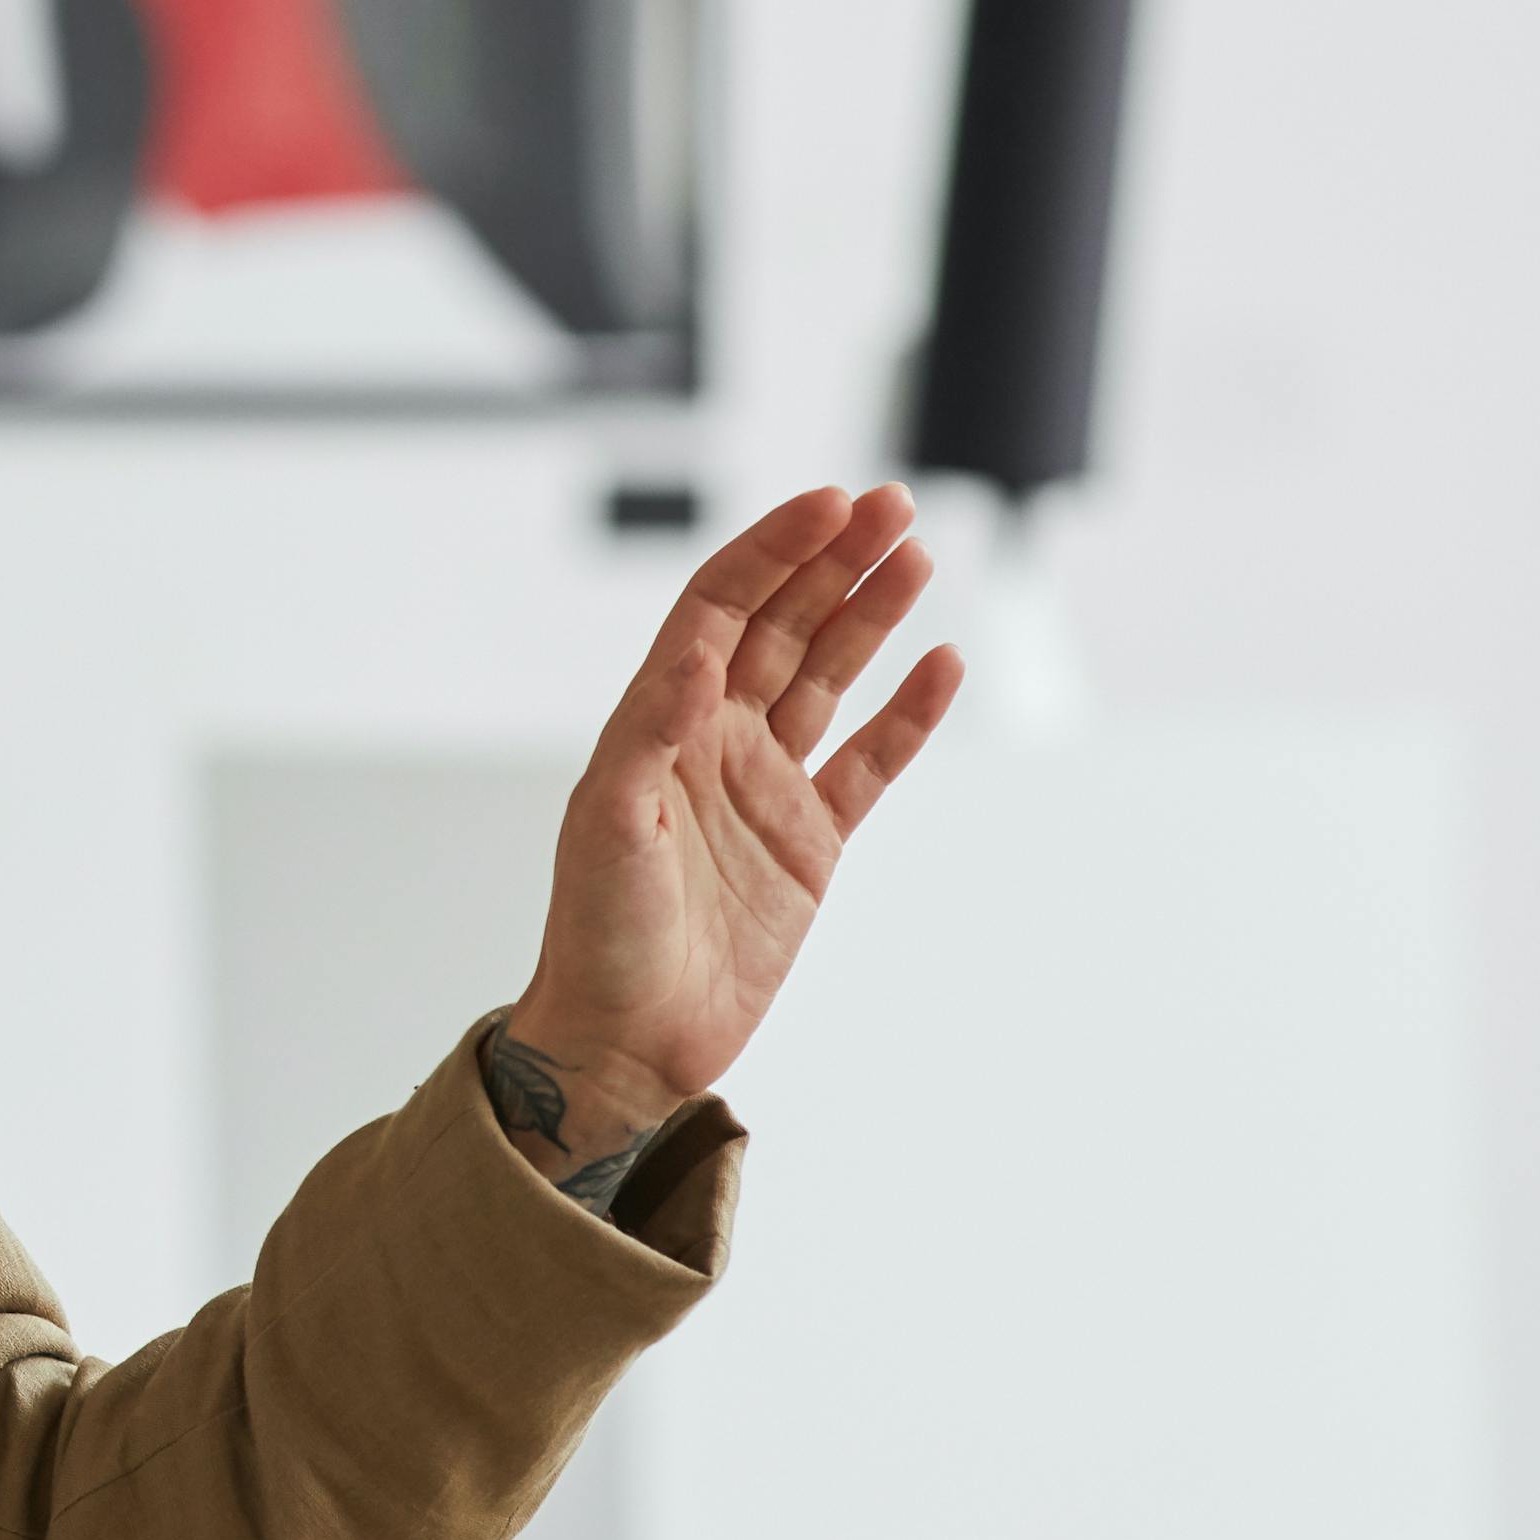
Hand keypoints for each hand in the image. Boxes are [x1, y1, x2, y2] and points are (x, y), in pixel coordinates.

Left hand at [489, 485, 962, 1207]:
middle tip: (892, 503)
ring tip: (918, 554)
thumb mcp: (610, 826)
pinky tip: (942, 663)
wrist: (628, 1037)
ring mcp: (766, 786)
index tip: (829, 504)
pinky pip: (870, 763)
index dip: (772, 552)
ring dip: (872, 615)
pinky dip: (908, 716)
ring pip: (830, 678)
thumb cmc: (597, 933)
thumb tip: (693, 657)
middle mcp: (713, 740)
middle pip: (784, 626)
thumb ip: (652, 734)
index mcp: (659, 723)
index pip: (721, 610)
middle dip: (834, 560)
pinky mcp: (810, 842)